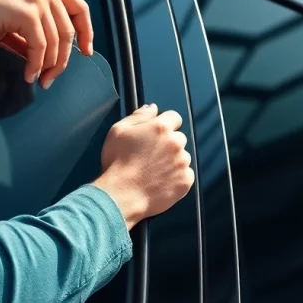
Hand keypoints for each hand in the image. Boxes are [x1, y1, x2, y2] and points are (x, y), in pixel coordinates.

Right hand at [0, 0, 93, 88]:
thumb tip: (39, 56)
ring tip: (38, 80)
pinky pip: (40, 49)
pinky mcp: (27, 13)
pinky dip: (36, 66)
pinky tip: (28, 74)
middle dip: (63, 60)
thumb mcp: (8, 15)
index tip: (88, 51)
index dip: (86, 32)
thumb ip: (28, 32)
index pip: (79, 8)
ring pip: (56, 43)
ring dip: (49, 67)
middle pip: (69, 31)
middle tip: (51, 78)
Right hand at [93, 104, 194, 228]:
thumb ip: (139, 116)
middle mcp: (176, 143)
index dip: (164, 126)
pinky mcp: (186, 181)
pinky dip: (176, 178)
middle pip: (178, 138)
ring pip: (182, 157)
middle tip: (150, 156)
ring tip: (153, 171)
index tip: (154, 136)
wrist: (121, 195)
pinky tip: (160, 181)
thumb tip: (152, 107)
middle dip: (168, 144)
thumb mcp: (118, 131)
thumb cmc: (117, 163)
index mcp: (161, 127)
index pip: (174, 118)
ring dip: (172, 161)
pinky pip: (185, 175)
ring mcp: (183, 163)